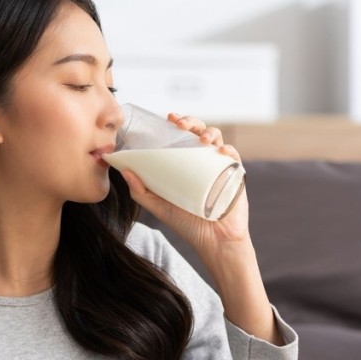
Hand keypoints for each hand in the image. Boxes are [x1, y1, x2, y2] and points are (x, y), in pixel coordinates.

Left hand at [118, 113, 250, 256]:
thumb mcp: (159, 206)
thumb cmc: (187, 223)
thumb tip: (125, 171)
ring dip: (209, 132)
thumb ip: (141, 191)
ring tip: (201, 139)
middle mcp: (203, 160)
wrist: (213, 241)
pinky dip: (228, 150)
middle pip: (199, 131)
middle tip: (179, 124)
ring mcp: (220, 166)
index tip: (168, 118)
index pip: (182, 136)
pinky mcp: (235, 175)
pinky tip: (220, 151)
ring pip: (217, 139)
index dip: (177, 123)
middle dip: (191, 121)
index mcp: (186, 163)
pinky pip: (234, 157)